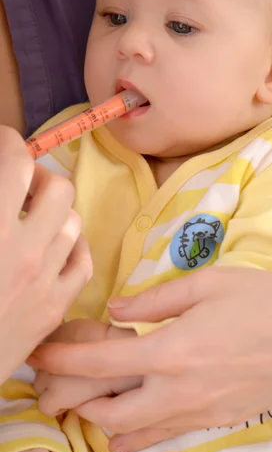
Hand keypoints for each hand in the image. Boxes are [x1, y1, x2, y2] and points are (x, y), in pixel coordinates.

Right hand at [0, 126, 91, 382]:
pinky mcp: (55, 309)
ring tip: (32, 216)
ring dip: (54, 211)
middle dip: (39, 177)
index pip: (16, 163)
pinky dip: (72, 246)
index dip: (8, 142)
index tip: (3, 142)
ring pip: (73, 222)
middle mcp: (24, 251)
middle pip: (58, 187)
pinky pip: (83, 261)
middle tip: (19, 183)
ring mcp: (45, 281)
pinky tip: (54, 245)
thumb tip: (4, 184)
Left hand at [28, 266, 271, 451]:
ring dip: (105, 416)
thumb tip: (115, 308)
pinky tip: (138, 414)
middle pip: (104, 411)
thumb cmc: (263, 298)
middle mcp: (176, 391)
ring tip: (100, 394)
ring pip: (131, 433)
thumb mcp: (208, 282)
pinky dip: (139, 430)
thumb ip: (155, 297)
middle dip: (75, 397)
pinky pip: (164, 436)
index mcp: (170, 350)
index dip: (61, 358)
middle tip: (69, 376)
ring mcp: (197, 414)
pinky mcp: (216, 422)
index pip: (97, 362)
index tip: (40, 353)